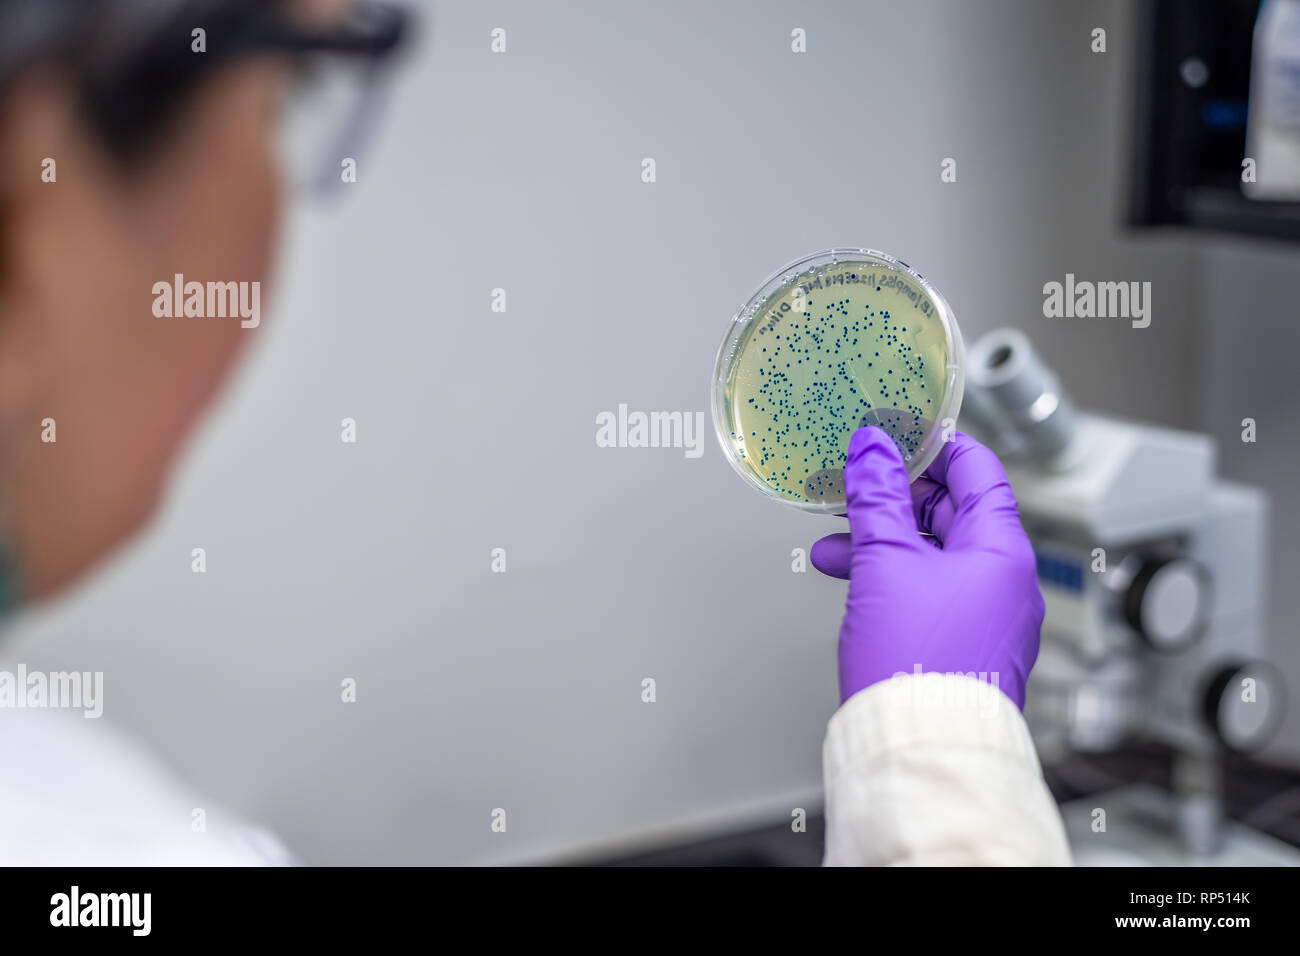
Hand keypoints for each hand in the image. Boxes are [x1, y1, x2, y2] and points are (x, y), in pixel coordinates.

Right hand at [809, 427, 1043, 707]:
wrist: (919, 746)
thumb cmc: (918, 664)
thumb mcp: (885, 563)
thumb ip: (876, 499)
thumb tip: (872, 450)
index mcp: (1002, 550)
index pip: (978, 470)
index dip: (935, 446)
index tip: (897, 435)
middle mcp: (1005, 580)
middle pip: (953, 512)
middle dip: (895, 499)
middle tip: (855, 487)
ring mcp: (986, 614)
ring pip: (932, 554)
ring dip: (882, 540)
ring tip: (834, 543)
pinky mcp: (963, 643)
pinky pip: (928, 589)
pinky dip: (891, 576)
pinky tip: (849, 577)